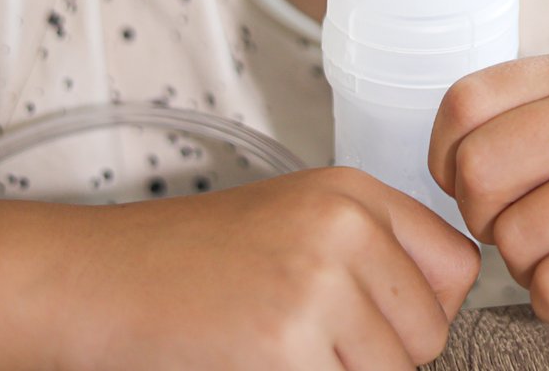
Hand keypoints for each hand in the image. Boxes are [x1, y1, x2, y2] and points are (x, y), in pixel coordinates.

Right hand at [53, 166, 479, 369]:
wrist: (92, 281)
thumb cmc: (183, 263)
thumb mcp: (291, 222)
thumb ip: (368, 252)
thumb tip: (435, 310)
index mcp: (351, 193)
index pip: (456, 265)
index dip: (423, 309)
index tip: (381, 321)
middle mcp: (345, 227)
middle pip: (430, 330)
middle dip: (384, 355)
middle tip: (311, 343)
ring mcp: (318, 284)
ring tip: (280, 351)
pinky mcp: (286, 345)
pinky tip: (257, 362)